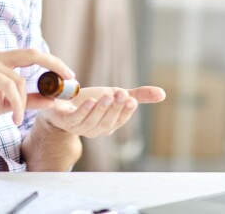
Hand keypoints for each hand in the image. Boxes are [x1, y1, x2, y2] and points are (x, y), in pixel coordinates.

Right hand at [0, 49, 72, 126]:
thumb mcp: (8, 103)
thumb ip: (29, 100)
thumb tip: (54, 100)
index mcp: (4, 60)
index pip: (33, 55)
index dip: (53, 62)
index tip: (70, 75)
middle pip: (32, 54)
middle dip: (53, 65)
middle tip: (68, 79)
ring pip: (19, 80)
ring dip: (24, 102)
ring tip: (18, 118)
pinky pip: (9, 86)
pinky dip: (16, 103)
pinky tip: (14, 117)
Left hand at [38, 85, 165, 138]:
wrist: (61, 102)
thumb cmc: (91, 100)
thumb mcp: (115, 94)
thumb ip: (138, 95)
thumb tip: (163, 94)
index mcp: (109, 125)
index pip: (120, 120)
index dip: (126, 110)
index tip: (131, 98)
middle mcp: (96, 130)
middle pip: (108, 122)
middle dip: (116, 108)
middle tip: (122, 94)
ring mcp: (80, 128)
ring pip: (93, 121)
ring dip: (102, 108)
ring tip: (109, 94)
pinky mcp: (66, 121)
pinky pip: (76, 119)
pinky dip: (84, 111)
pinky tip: (91, 100)